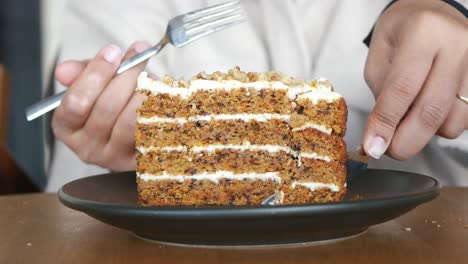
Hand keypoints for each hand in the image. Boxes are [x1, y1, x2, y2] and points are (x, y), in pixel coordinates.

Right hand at [52, 41, 150, 170]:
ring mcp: (115, 158)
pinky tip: (162, 95)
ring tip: (151, 77)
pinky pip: (152, 130)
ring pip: (131, 120)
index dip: (95, 74)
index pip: (76, 103)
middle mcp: (87, 148)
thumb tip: (64, 70)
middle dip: (126, 76)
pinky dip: (159, 108)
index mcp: (68, 128)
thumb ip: (83, 72)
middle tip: (139, 56)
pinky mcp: (141, 161)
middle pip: (106, 108)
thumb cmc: (117, 102)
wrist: (145, 129)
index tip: (113, 51)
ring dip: (144, 92)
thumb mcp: (98, 84)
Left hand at [363, 0, 467, 159]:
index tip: (374, 147)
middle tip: (389, 151)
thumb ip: (382, 92)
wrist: (434, 14)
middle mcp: (457, 46)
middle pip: (432, 110)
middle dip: (406, 141)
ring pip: (453, 121)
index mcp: (423, 33)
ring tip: (408, 118)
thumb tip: (383, 133)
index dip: (386, 123)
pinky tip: (429, 110)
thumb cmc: (403, 32)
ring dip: (425, 133)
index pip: (403, 88)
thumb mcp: (380, 54)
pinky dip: (443, 125)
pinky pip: (465, 120)